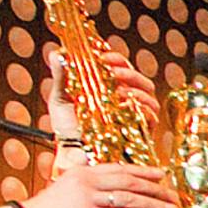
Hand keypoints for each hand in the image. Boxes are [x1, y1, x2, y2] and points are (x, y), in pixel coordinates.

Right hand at [23, 153, 173, 207]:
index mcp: (81, 174)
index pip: (118, 169)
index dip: (142, 171)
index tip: (162, 175)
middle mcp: (86, 180)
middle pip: (128, 180)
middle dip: (155, 189)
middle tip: (174, 196)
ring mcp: (86, 196)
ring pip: (129, 198)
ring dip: (154, 204)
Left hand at [46, 42, 161, 137]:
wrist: (73, 153)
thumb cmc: (67, 128)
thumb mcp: (61, 98)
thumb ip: (61, 75)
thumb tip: (55, 54)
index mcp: (109, 87)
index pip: (122, 66)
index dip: (116, 59)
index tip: (104, 57)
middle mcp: (125, 99)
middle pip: (140, 79)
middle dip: (128, 72)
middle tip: (113, 73)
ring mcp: (134, 115)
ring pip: (148, 95)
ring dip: (136, 89)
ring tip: (119, 91)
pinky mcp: (140, 132)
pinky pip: (151, 117)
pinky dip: (141, 109)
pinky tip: (126, 106)